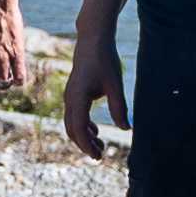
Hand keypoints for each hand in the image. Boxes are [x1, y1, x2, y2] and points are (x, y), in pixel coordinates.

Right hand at [61, 24, 122, 160]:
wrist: (93, 40)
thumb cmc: (104, 60)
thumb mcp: (115, 85)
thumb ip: (119, 108)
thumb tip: (126, 128)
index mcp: (78, 97)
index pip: (79, 128)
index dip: (87, 145)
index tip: (98, 156)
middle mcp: (70, 98)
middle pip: (72, 129)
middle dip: (84, 145)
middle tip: (100, 156)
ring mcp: (70, 96)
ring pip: (72, 123)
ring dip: (84, 136)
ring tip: (99, 146)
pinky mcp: (74, 93)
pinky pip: (74, 115)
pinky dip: (83, 126)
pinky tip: (95, 130)